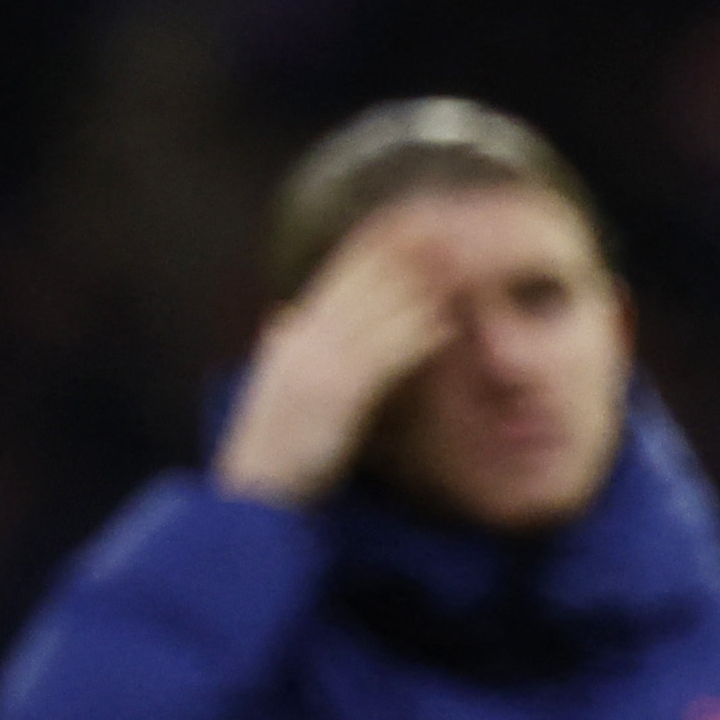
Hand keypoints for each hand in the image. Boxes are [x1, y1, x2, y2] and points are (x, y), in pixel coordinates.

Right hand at [215, 207, 463, 507]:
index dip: (375, 246)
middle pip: (358, 282)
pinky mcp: (332, 395)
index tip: (414, 222)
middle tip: (449, 225)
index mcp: (294, 340)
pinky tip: (446, 324)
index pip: (338, 277)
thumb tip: (285, 316)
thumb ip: (290, 351)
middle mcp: (302, 343)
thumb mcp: (282, 391)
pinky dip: (412, 336)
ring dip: (419, 286)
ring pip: (374, 312)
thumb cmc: (279, 451)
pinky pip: (380, 358)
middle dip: (404, 252)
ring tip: (463, 265)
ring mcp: (315, 366)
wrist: (256, 497)